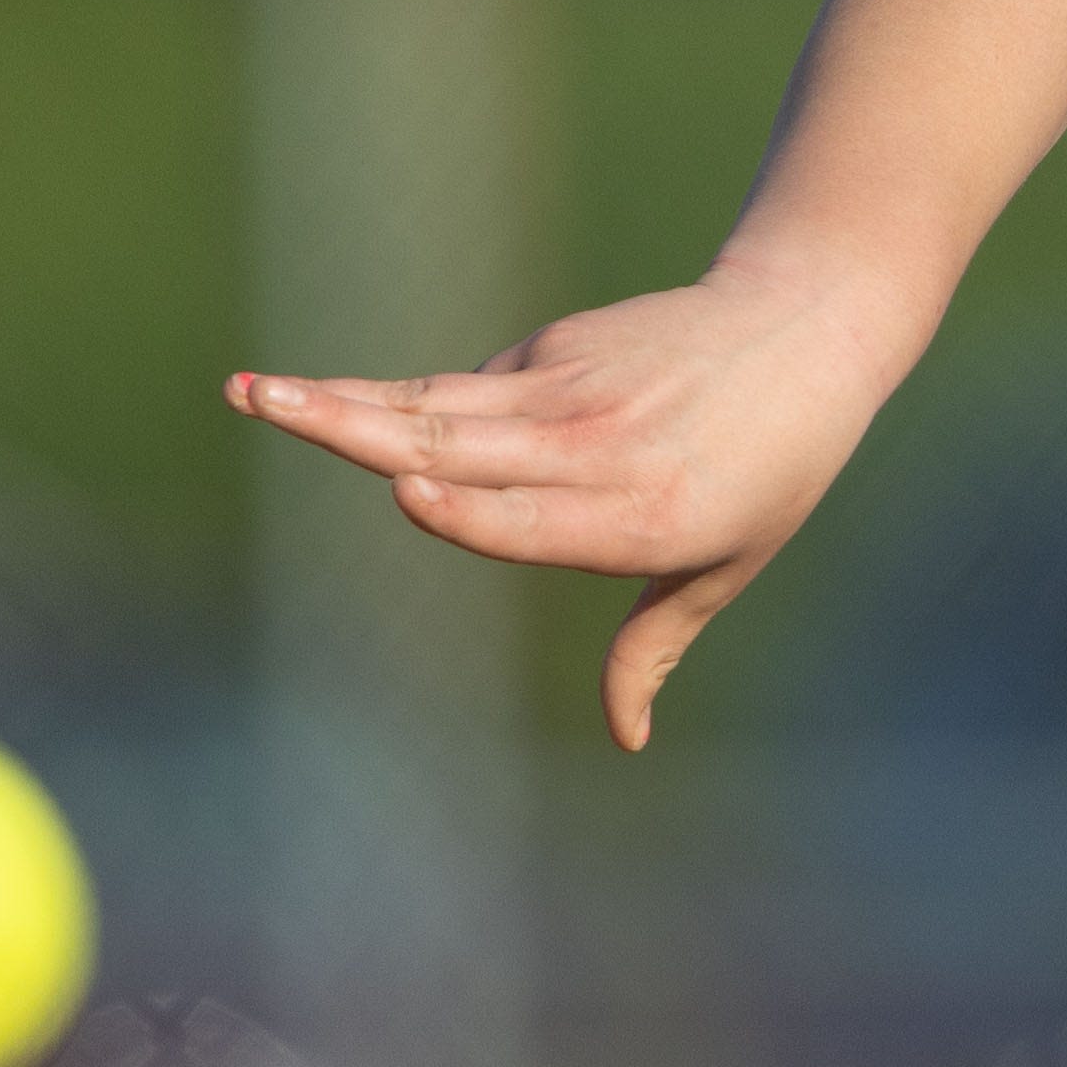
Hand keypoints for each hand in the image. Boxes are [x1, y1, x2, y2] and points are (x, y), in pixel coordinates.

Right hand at [227, 249, 913, 752]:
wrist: (812, 324)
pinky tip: (340, 400)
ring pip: (440, 401)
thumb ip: (654, 645)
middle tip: (263, 406)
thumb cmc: (776, 466)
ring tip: (254, 390)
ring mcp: (574, 387)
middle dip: (352, 430)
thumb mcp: (730, 566)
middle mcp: (598, 448)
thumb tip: (627, 741)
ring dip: (340, 398)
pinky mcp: (559, 347)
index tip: (403, 489)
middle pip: (458, 441)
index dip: (469, 508)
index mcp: (643, 516)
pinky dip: (408, 401)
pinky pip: (472, 386)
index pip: (535, 517)